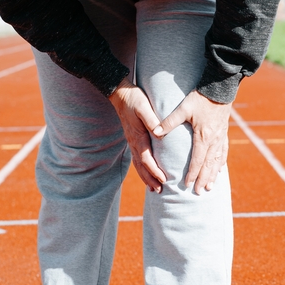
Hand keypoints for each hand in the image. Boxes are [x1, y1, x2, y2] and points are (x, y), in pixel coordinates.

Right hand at [108, 78, 165, 192]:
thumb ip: (151, 119)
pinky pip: (137, 158)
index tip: (164, 179)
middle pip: (142, 166)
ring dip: (146, 177)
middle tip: (160, 191)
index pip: (147, 159)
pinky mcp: (133, 139)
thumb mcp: (143, 106)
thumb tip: (158, 132)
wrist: (120, 93)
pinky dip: (142, 169)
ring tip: (154, 189)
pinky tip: (147, 174)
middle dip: (150, 179)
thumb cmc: (134, 99)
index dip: (155, 171)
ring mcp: (132, 142)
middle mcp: (133, 142)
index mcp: (137, 137)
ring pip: (138, 164)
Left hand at [153, 90, 230, 194]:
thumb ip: (169, 121)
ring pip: (217, 160)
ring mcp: (220, 137)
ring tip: (210, 187)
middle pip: (208, 164)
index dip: (192, 173)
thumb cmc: (200, 98)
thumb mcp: (183, 108)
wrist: (220, 88)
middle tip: (200, 192)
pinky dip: (221, 162)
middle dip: (204, 179)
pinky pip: (223, 151)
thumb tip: (155, 131)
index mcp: (203, 136)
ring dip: (213, 174)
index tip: (187, 184)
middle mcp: (213, 140)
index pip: (197, 160)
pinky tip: (220, 169)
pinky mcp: (223, 133)